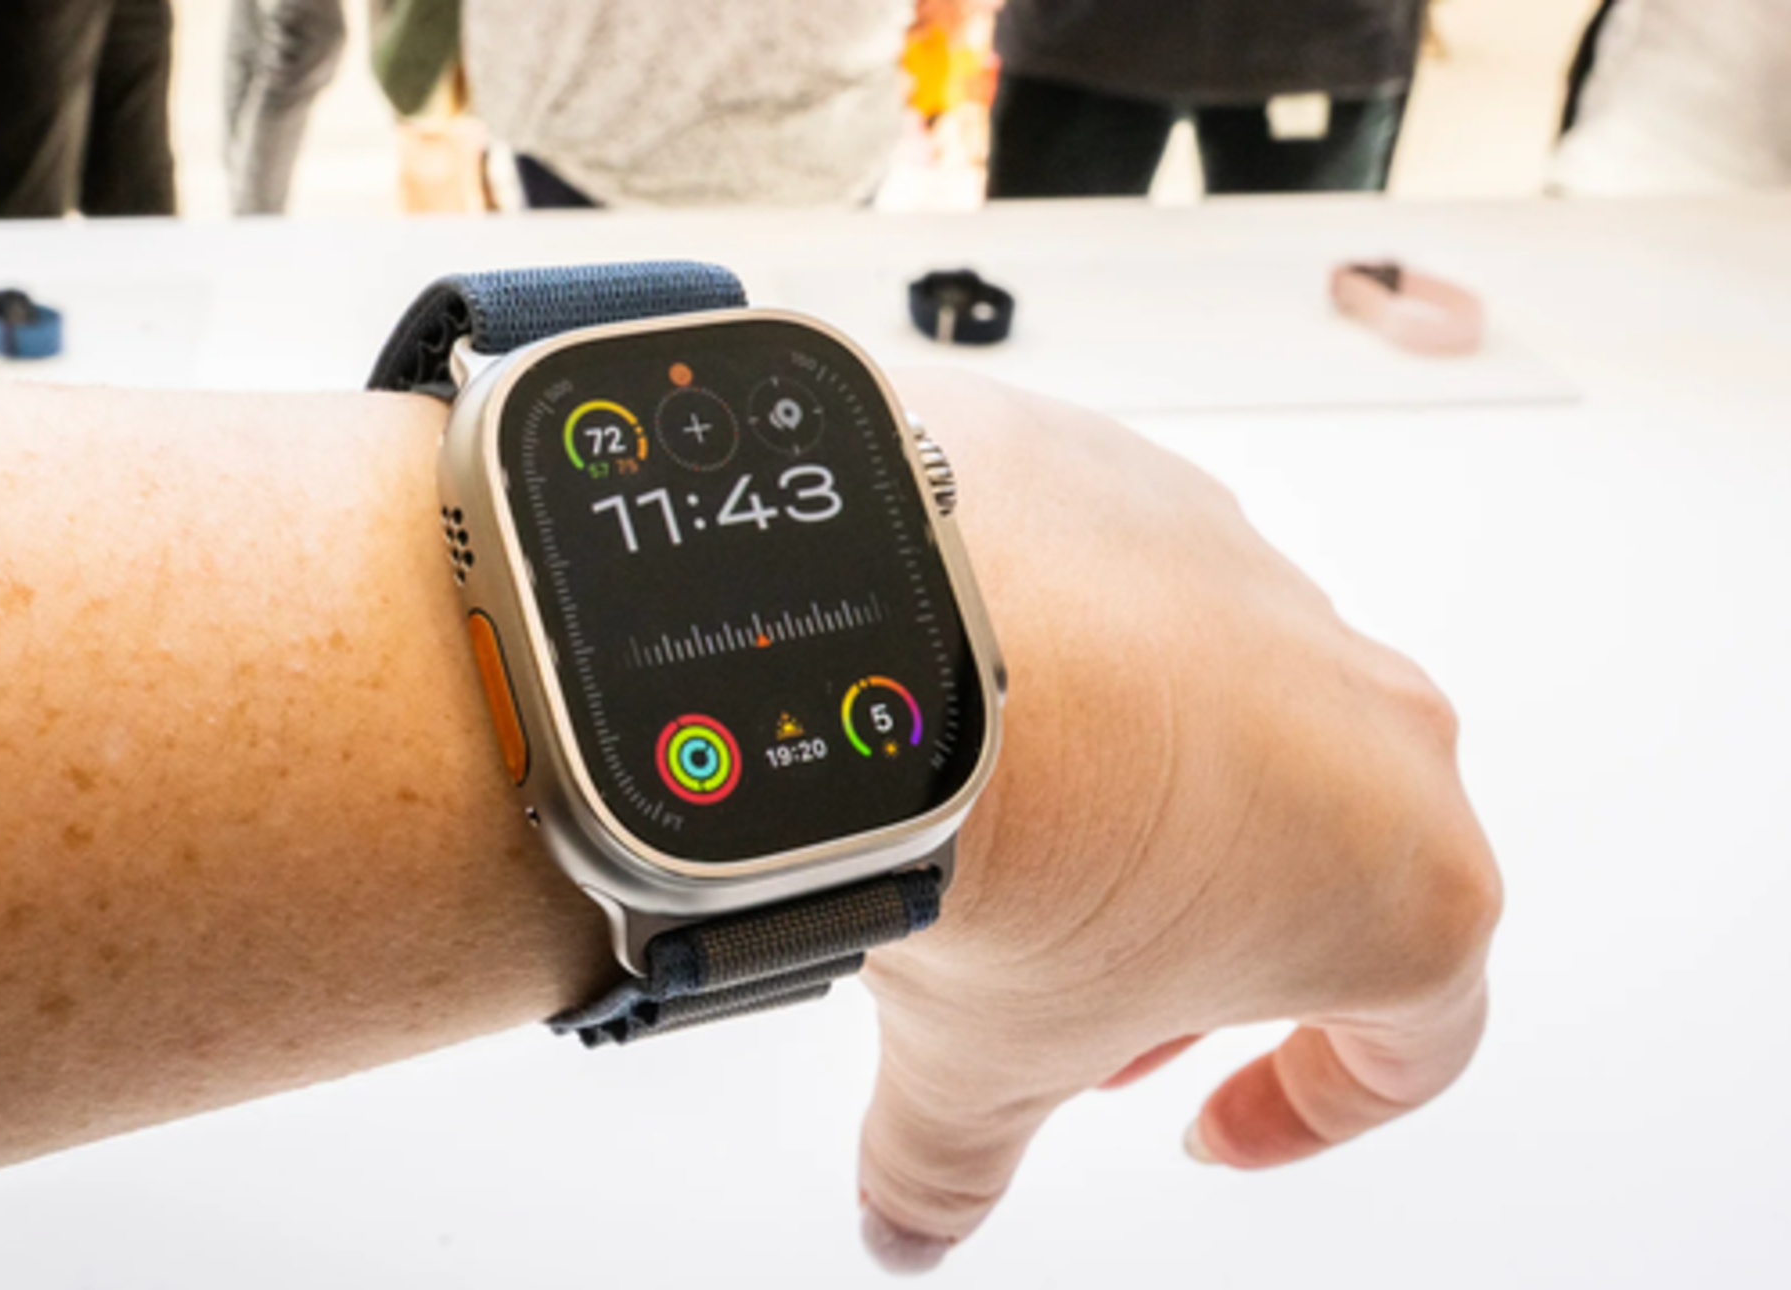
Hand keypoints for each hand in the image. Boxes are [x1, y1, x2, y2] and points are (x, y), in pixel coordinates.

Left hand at [855, 375, 1501, 1270]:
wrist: (892, 639)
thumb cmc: (1006, 848)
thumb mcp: (977, 1065)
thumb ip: (954, 1169)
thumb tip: (911, 1222)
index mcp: (1403, 887)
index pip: (1414, 1041)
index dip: (1312, 1108)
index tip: (1212, 1125)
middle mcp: (1371, 725)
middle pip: (1318, 875)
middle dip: (1201, 964)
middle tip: (1083, 1011)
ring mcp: (1271, 595)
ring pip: (1233, 736)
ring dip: (1143, 816)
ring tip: (1007, 861)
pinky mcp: (1160, 501)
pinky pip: (1135, 619)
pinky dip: (1073, 682)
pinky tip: (967, 726)